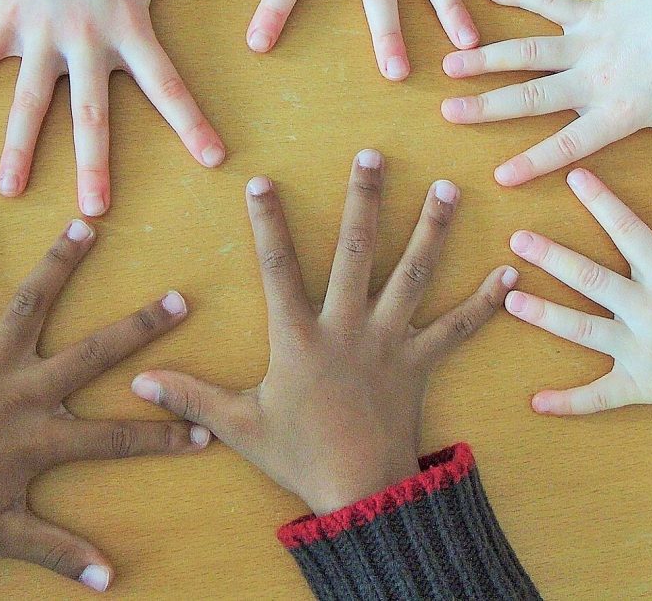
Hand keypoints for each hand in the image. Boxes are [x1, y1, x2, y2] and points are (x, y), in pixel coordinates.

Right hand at [0, 0, 278, 210]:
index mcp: (127, 24)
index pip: (167, 84)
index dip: (191, 122)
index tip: (212, 159)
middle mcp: (84, 38)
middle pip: (90, 112)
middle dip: (94, 163)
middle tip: (94, 211)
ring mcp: (40, 31)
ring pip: (29, 100)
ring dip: (20, 146)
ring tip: (10, 190)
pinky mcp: (6, 16)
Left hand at [0, 218, 207, 590]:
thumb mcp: (3, 532)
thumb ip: (58, 551)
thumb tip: (107, 581)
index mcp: (40, 437)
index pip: (115, 440)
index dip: (160, 437)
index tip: (202, 432)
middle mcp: (23, 390)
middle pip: (92, 355)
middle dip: (138, 329)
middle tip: (177, 301)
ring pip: (31, 306)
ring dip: (58, 266)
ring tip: (84, 227)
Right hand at [130, 149, 515, 513]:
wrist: (361, 494)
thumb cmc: (300, 457)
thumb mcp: (239, 426)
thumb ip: (191, 397)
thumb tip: (140, 382)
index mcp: (299, 338)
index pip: (278, 269)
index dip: (267, 225)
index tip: (262, 181)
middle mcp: (347, 328)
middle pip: (355, 254)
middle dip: (363, 202)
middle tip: (374, 156)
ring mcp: (389, 342)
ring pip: (413, 277)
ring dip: (431, 230)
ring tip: (448, 187)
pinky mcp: (420, 363)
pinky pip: (457, 329)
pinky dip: (485, 302)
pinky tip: (510, 272)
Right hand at [441, 0, 651, 218]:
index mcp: (618, 111)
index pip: (570, 143)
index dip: (535, 160)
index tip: (500, 176)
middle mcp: (594, 77)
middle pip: (533, 96)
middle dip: (488, 107)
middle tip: (449, 113)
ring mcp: (588, 41)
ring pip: (529, 51)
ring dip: (488, 57)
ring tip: (450, 63)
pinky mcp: (589, 12)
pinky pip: (549, 2)